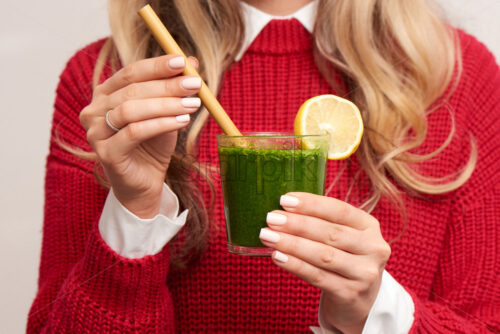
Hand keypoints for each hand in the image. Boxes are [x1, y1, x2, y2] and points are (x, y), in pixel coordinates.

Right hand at [80, 55, 199, 217]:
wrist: (145, 183)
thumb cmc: (153, 145)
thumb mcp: (167, 112)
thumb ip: (175, 88)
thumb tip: (193, 61)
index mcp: (105, 94)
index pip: (131, 72)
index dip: (157, 65)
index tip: (183, 61)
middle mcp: (94, 110)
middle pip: (131, 90)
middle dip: (167, 85)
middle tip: (194, 84)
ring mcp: (95, 132)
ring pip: (131, 110)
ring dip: (166, 105)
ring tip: (192, 105)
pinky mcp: (105, 153)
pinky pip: (134, 132)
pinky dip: (160, 124)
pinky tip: (182, 121)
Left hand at [259, 192, 390, 333]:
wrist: (361, 302)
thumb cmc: (343, 260)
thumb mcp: (344, 237)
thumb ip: (321, 222)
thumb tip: (282, 209)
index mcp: (370, 226)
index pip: (340, 210)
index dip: (312, 204)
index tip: (285, 199)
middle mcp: (373, 248)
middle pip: (331, 233)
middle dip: (297, 224)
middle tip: (271, 218)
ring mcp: (364, 273)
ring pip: (323, 255)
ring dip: (292, 244)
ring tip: (267, 236)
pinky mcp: (350, 294)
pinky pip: (317, 276)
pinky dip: (295, 265)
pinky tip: (277, 256)